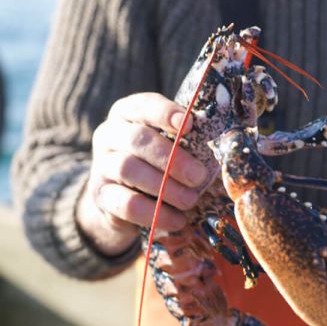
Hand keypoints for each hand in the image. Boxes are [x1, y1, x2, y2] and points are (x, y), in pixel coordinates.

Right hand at [76, 92, 207, 256]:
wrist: (119, 198)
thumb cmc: (154, 163)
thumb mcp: (167, 145)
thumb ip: (186, 140)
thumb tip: (225, 147)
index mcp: (127, 113)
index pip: (143, 105)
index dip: (165, 113)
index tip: (189, 124)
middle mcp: (109, 135)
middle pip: (137, 139)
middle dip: (172, 158)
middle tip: (198, 176)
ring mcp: (101, 165)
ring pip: (129, 169)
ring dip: (165, 187)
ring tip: (190, 200)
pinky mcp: (101, 196)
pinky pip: (127, 203)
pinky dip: (156, 213)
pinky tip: (178, 220)